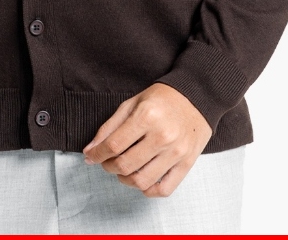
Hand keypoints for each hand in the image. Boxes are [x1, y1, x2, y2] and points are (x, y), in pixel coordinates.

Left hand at [82, 83, 212, 197]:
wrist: (197, 97)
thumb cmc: (162, 99)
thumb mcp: (132, 103)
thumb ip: (109, 127)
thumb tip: (90, 150)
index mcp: (147, 116)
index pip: (113, 145)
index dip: (96, 155)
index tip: (90, 157)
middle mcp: (162, 136)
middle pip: (125, 165)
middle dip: (108, 167)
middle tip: (106, 162)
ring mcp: (176, 152)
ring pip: (141, 181)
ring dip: (125, 180)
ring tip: (123, 170)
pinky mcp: (187, 164)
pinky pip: (163, 190)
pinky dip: (147, 190)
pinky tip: (141, 179)